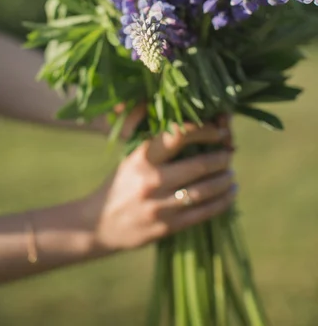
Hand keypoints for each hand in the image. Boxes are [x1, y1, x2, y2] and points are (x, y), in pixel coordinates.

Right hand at [82, 121, 235, 252]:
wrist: (98, 225)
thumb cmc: (119, 184)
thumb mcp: (128, 155)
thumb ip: (145, 130)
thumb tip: (154, 101)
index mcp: (142, 157)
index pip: (178, 136)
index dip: (203, 130)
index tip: (218, 129)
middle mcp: (151, 179)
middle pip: (198, 165)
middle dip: (221, 157)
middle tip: (230, 152)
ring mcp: (160, 205)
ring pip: (204, 191)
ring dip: (224, 181)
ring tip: (231, 174)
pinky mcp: (167, 227)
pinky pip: (202, 214)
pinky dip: (221, 203)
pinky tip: (229, 195)